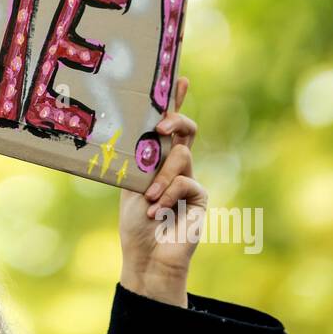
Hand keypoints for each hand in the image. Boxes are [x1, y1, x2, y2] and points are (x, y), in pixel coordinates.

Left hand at [117, 76, 206, 306]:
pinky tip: (160, 212)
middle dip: (175, 119)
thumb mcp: (131, 184)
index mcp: (157, 159)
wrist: (147, 256)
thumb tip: (146, 130)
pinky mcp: (201, 196)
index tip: (180, 77)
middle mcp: (177, 165)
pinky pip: (188, 181)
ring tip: (151, 200)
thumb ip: (141, 159)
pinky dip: (170, 195)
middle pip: (185, 129)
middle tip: (160, 124)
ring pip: (181, 157)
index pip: (169, 124)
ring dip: (161, 178)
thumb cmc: (135, 223)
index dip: (176, 100)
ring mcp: (191, 179)